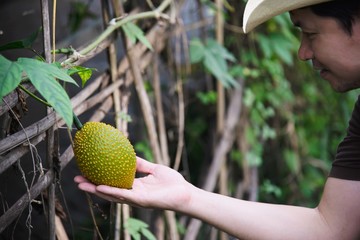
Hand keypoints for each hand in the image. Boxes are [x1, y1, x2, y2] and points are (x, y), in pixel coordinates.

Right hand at [74, 157, 192, 210]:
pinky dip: (111, 191)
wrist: (185, 192)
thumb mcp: (154, 169)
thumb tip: (130, 155)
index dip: (99, 179)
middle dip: (91, 186)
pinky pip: (123, 195)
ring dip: (95, 190)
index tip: (87, 172)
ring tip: (81, 184)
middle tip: (76, 179)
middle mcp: (131, 194)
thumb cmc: (172, 182)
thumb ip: (142, 165)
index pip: (113, 183)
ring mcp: (135, 199)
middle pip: (107, 191)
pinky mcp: (141, 200)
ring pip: (111, 195)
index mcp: (134, 187)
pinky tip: (99, 187)